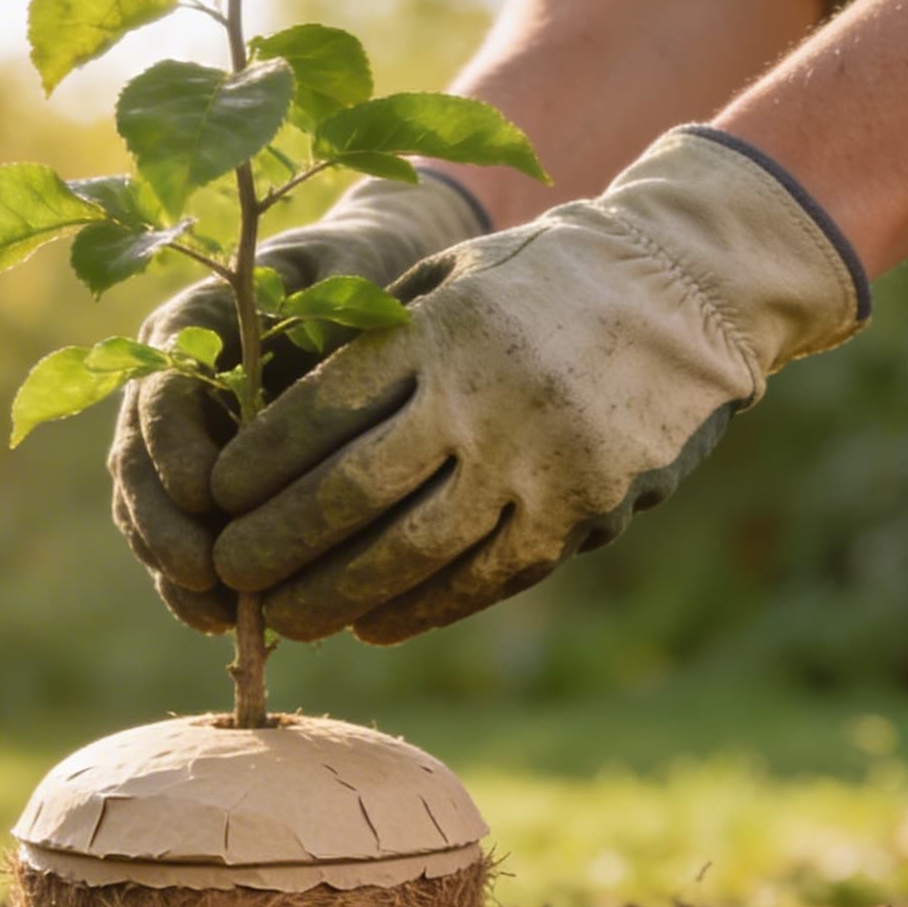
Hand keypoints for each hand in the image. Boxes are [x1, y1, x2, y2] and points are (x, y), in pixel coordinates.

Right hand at [108, 175, 487, 631]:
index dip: (172, 445)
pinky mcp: (199, 483)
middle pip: (136, 461)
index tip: (206, 492)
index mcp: (189, 325)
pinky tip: (229, 622)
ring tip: (216, 615)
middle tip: (203, 574)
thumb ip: (321, 319)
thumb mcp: (347, 277)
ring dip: (173, 567)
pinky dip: (196, 583)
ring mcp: (177, 436)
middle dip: (162, 526)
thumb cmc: (360, 271)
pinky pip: (181, 536)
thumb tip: (313, 393)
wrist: (367, 272)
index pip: (158, 390)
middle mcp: (166, 382)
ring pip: (147, 510)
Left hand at [206, 126, 869, 643]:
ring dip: (335, 596)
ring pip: (409, 552)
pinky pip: (481, 579)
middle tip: (231, 575)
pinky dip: (418, 610)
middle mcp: (481, 401)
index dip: (258, 463)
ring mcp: (534, 464)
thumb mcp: (450, 281)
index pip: (320, 411)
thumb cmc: (540, 282)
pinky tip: (371, 625)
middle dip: (276, 543)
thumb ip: (373, 346)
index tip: (218, 493)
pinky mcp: (578, 514)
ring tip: (287, 618)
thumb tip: (271, 432)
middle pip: (350, 492)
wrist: (689, 290)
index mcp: (438, 332)